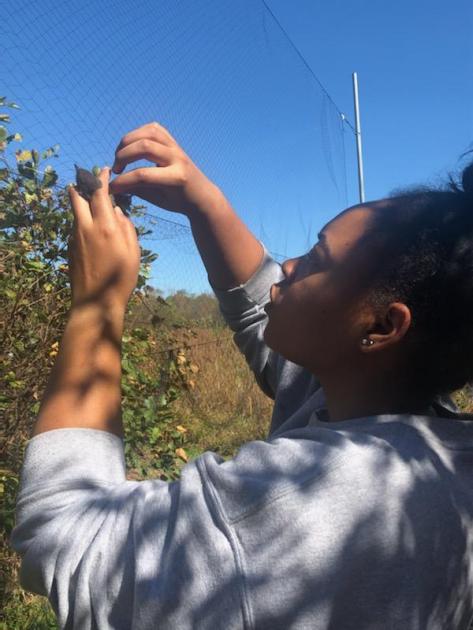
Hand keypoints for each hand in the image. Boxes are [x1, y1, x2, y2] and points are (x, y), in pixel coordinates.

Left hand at [68, 167, 140, 312]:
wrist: (96, 302)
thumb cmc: (121, 279)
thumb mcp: (133, 253)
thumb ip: (127, 228)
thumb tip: (119, 212)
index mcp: (106, 226)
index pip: (99, 193)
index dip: (101, 178)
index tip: (105, 169)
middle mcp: (87, 227)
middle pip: (78, 197)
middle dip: (82, 185)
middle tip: (89, 179)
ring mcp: (75, 237)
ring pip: (75, 211)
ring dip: (80, 201)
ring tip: (90, 199)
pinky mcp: (70, 247)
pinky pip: (75, 226)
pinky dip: (81, 218)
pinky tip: (92, 225)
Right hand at [109, 122, 223, 216]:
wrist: (202, 194)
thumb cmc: (178, 201)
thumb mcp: (159, 201)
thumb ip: (138, 190)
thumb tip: (113, 185)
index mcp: (176, 178)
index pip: (143, 176)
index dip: (123, 181)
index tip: (111, 187)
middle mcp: (178, 159)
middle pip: (145, 147)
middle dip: (123, 156)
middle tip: (116, 170)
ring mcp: (177, 147)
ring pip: (149, 132)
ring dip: (128, 141)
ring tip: (120, 155)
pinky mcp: (174, 141)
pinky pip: (154, 129)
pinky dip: (138, 133)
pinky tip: (131, 146)